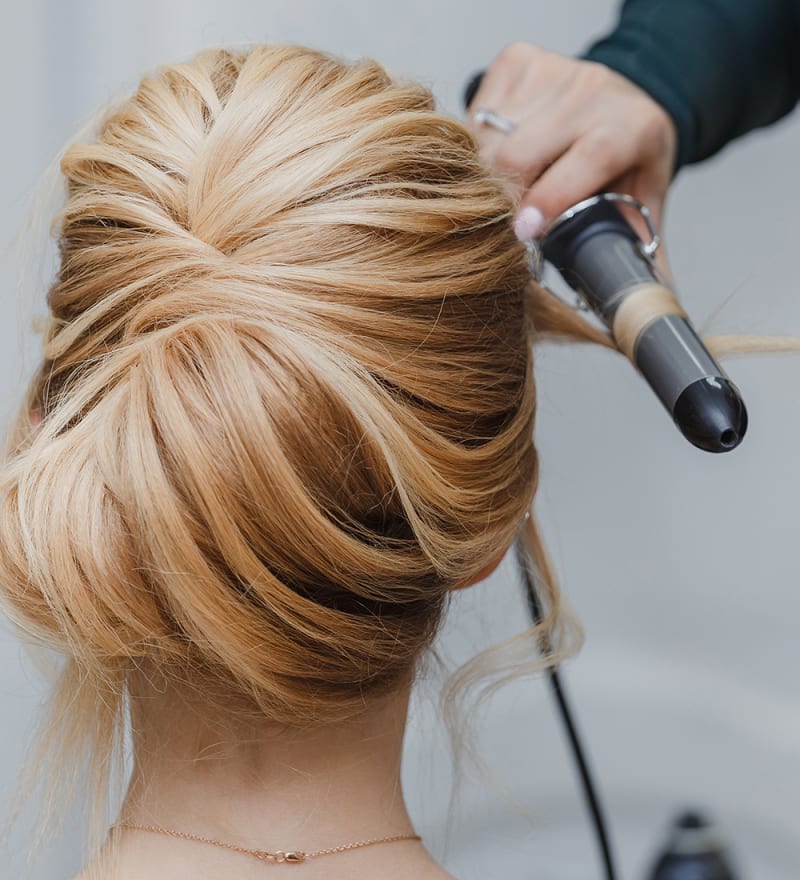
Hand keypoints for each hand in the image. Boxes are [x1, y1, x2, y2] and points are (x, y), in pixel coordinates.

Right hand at [468, 42, 676, 263]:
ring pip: (490, 135)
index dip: (551, 196)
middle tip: (494, 227)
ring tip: (495, 196)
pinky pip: (476, 113)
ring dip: (482, 174)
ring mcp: (553, 70)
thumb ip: (641, 257)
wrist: (623, 101)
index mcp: (632, 127)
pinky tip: (492, 160)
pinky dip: (474, 145)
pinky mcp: (517, 61)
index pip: (588, 157)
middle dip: (499, 196)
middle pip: (521, 150)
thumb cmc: (627, 162)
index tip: (523, 231)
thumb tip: (647, 305)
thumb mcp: (642, 206)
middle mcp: (594, 90)